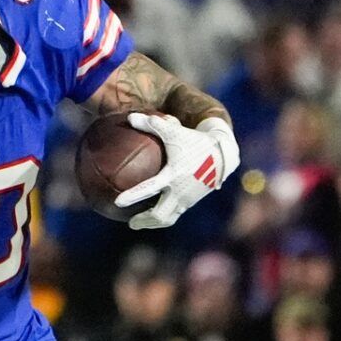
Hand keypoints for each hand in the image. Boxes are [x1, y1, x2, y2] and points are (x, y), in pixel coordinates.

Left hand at [116, 113, 239, 230]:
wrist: (223, 153)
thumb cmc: (195, 140)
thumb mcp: (174, 131)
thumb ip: (152, 124)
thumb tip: (130, 117)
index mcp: (174, 176)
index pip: (150, 189)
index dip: (133, 196)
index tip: (118, 202)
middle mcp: (181, 191)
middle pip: (161, 215)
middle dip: (144, 221)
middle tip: (131, 223)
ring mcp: (188, 199)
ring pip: (169, 218)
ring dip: (154, 222)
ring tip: (140, 223)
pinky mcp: (193, 201)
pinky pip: (175, 213)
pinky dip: (164, 217)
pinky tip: (154, 213)